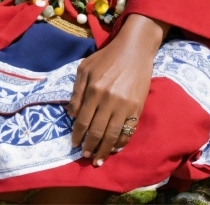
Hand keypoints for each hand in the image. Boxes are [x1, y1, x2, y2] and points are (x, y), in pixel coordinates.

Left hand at [67, 13, 168, 165]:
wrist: (134, 50)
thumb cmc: (106, 58)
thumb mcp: (84, 68)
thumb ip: (77, 92)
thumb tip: (72, 115)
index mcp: (94, 89)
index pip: (83, 120)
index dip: (77, 135)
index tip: (74, 144)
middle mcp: (109, 100)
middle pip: (97, 131)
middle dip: (90, 147)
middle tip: (85, 155)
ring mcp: (125, 105)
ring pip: (112, 135)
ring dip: (104, 151)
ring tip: (98, 159)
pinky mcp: (137, 108)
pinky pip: (128, 131)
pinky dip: (120, 142)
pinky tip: (114, 148)